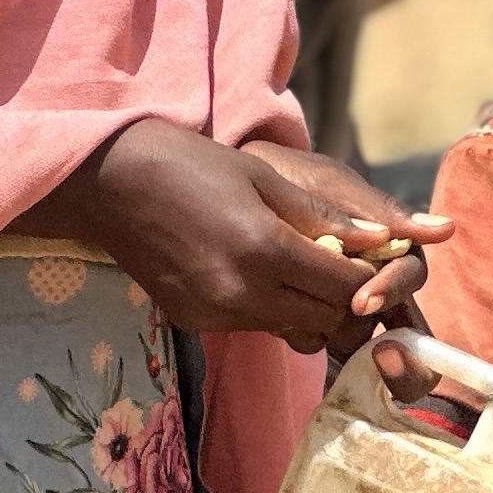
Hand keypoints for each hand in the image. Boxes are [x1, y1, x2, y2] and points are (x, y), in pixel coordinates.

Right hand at [12, 121, 451, 361]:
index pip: (346, 288)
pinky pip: (254, 324)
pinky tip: (254, 272)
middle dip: (344, 298)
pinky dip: (269, 306)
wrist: (111, 183)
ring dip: (307, 304)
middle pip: (325, 319)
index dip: (369, 278)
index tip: (374, 260)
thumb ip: (323, 215)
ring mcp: (216, 314)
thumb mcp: (264, 178)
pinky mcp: (196, 323)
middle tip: (343, 267)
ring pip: (291, 328)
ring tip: (300, 266)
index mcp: (265, 251)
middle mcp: (243, 294)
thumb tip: (380, 238)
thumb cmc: (191, 165)